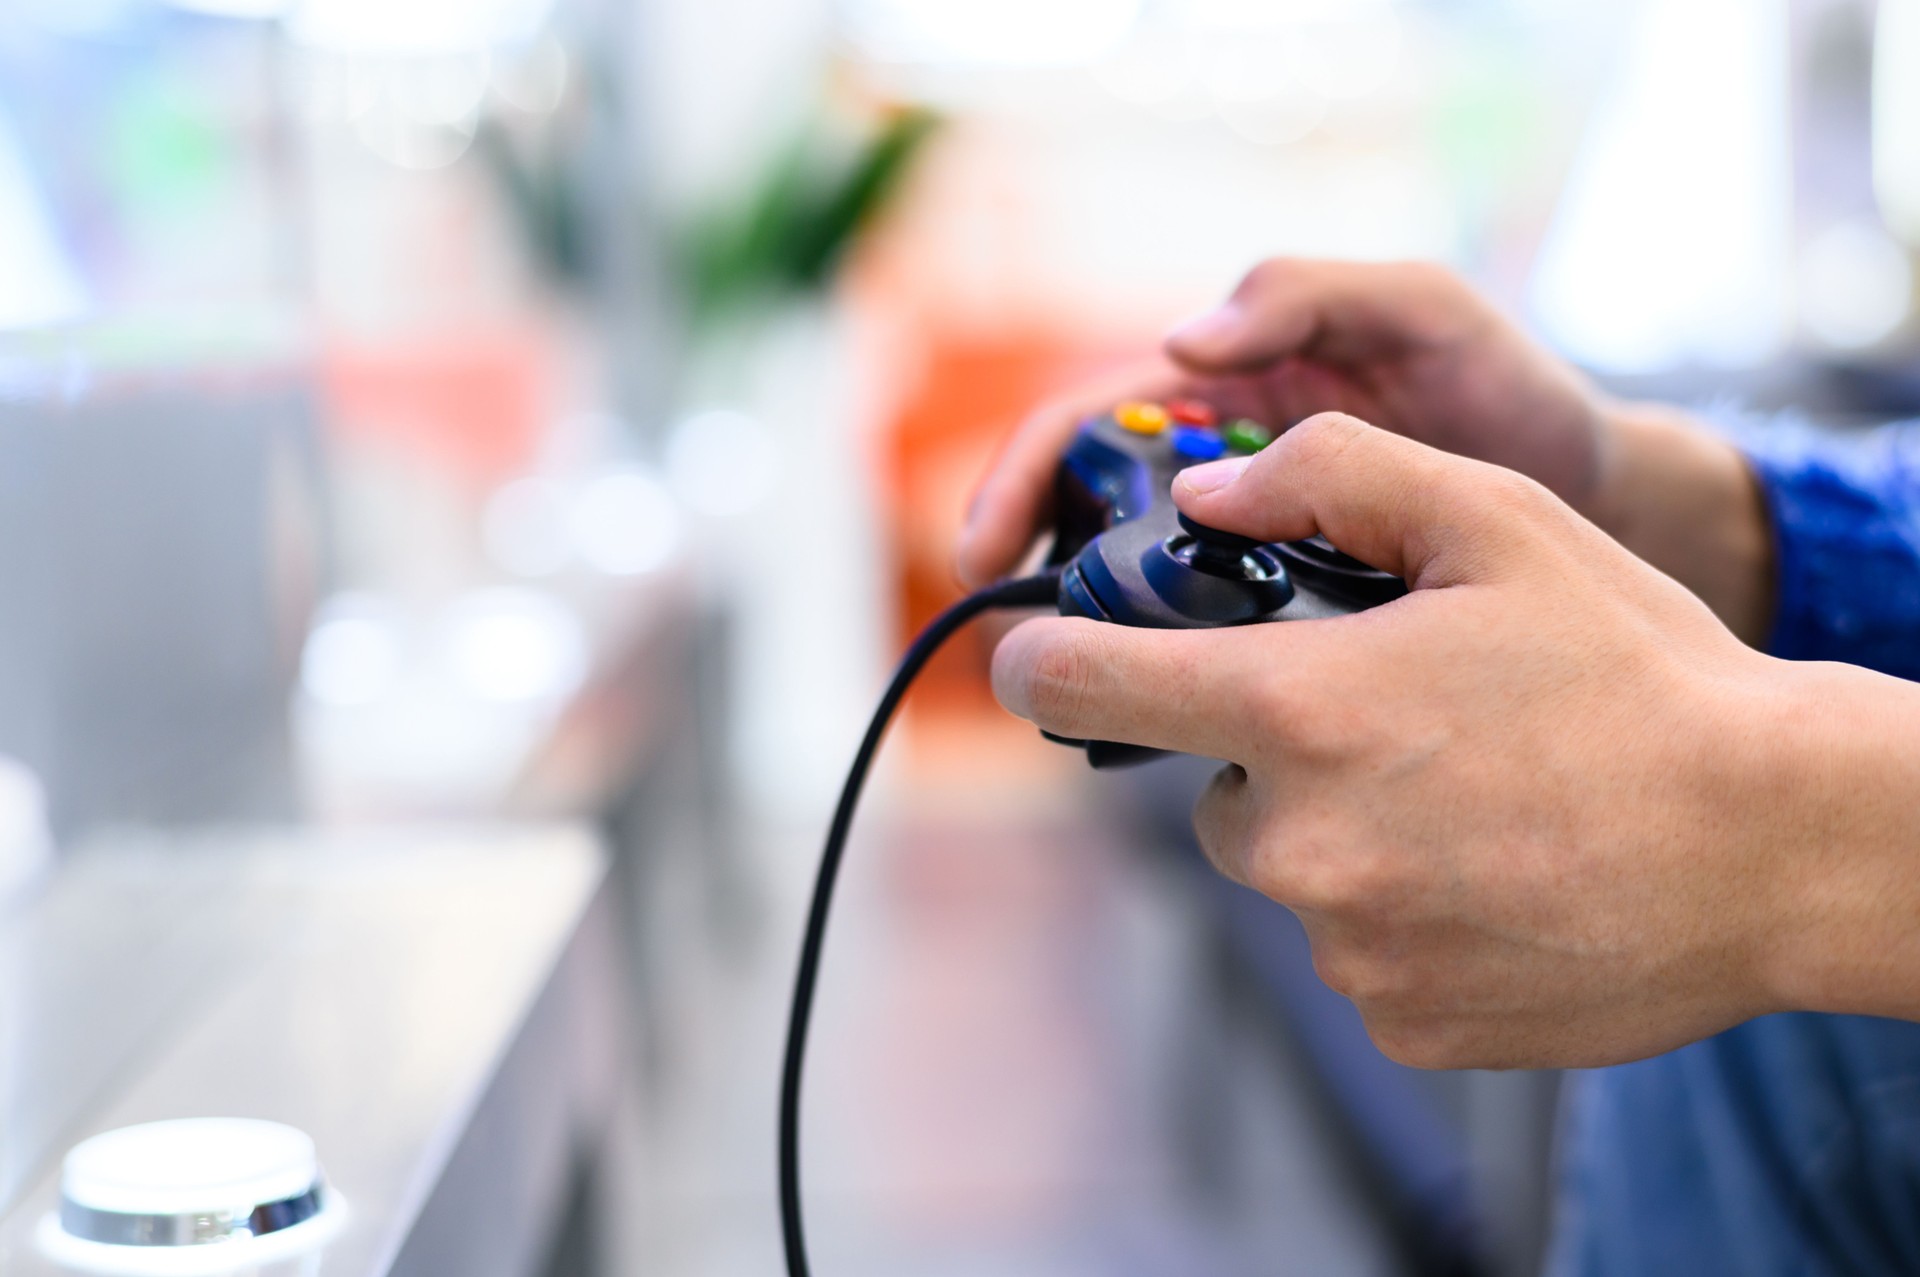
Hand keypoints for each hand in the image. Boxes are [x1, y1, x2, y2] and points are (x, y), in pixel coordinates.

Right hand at [956, 257, 1774, 642]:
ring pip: (1135, 588)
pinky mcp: (1292, 614)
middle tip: (1011, 645)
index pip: (1084, 419)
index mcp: (1223, 387)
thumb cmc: (1505, 385)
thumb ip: (1309, 295)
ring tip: (1070, 693)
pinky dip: (1171, 674)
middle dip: (1033, 570)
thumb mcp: (1418, 308)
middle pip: (1085, 512)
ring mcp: (1253, 546)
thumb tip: (1179, 346)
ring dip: (1092, 635)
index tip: (986, 549)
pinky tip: (1160, 719)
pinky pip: (1206, 643)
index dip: (1020, 477)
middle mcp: (1220, 467)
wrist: (1595, 497)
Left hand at [990, 414, 1827, 1068]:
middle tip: (1401, 725)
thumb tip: (1208, 488)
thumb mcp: (1495, 520)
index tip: (1036, 657)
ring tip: (1475, 802)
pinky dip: (1401, 915)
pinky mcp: (1399, 1024)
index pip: (1086, 686)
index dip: (1044, 662)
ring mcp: (1344, 949)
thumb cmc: (1637, 672)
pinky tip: (1498, 877)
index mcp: (1297, 710)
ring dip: (1346, 835)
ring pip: (1290, 873)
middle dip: (1277, 754)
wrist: (1776, 843)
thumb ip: (1331, 473)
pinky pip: (1355, 952)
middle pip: (1214, 791)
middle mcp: (1296, 843)